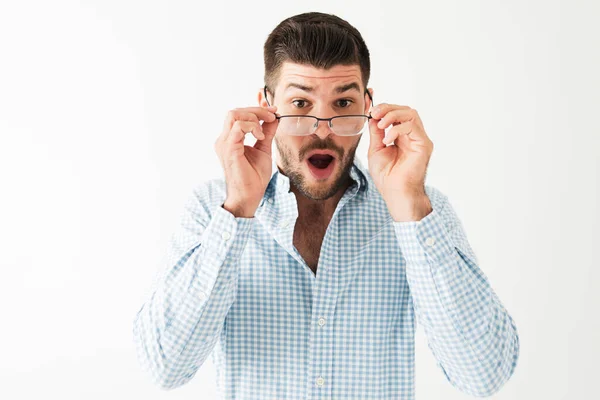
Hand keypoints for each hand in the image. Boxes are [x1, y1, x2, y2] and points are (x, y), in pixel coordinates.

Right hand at [214, 105, 278, 217]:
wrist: (249, 196)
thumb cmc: (254, 177)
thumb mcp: (264, 149)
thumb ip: (267, 132)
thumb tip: (274, 118)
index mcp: (230, 139)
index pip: (238, 115)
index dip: (256, 109)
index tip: (273, 111)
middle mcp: (224, 140)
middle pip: (235, 111)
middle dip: (256, 110)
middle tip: (272, 116)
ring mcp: (224, 144)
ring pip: (234, 115)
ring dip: (254, 117)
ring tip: (265, 128)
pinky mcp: (229, 149)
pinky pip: (238, 127)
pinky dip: (252, 127)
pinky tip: (260, 137)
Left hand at [367, 103, 433, 220]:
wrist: (395, 192)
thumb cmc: (386, 176)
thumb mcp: (376, 149)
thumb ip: (376, 132)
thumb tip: (373, 116)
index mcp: (402, 137)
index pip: (397, 114)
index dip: (385, 108)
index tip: (372, 111)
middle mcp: (413, 136)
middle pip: (406, 110)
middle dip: (388, 108)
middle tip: (375, 113)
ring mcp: (420, 139)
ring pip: (411, 114)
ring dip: (393, 115)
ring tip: (381, 125)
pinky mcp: (424, 145)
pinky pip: (412, 127)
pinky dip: (396, 129)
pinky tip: (387, 140)